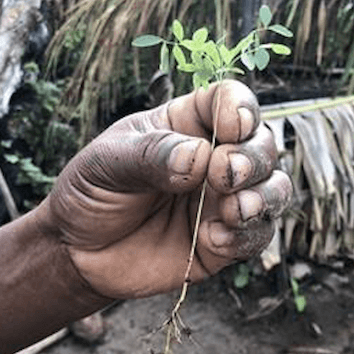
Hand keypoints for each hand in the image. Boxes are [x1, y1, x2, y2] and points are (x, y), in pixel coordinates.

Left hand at [44, 80, 291, 299]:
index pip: (230, 101)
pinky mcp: (223, 242)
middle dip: (253, 158)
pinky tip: (213, 240)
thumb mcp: (106, 163)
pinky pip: (257, 236)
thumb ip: (151, 155)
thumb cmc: (90, 193)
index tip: (230, 128)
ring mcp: (221, 202)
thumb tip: (200, 157)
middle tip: (225, 175)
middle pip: (262, 144)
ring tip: (235, 210)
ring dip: (265, 197)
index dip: (240, 108)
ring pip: (273, 189)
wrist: (79, 252)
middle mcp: (213, 160)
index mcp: (185, 125)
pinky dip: (246, 238)